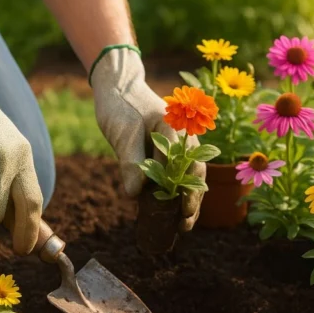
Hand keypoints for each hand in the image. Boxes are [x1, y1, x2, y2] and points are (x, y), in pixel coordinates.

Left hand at [90, 46, 205, 230]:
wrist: (118, 88)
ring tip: (183, 224)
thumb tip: (134, 194)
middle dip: (192, 200)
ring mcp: (178, 145)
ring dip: (188, 199)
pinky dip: (177, 192)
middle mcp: (183, 138)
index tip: (180, 211)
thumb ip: (130, 161)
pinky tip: (171, 211)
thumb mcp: (122, 132)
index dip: (182, 190)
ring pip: (190, 176)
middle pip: (195, 172)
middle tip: (185, 223)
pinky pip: (178, 174)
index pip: (182, 165)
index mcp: (175, 129)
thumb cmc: (120, 106)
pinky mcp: (168, 152)